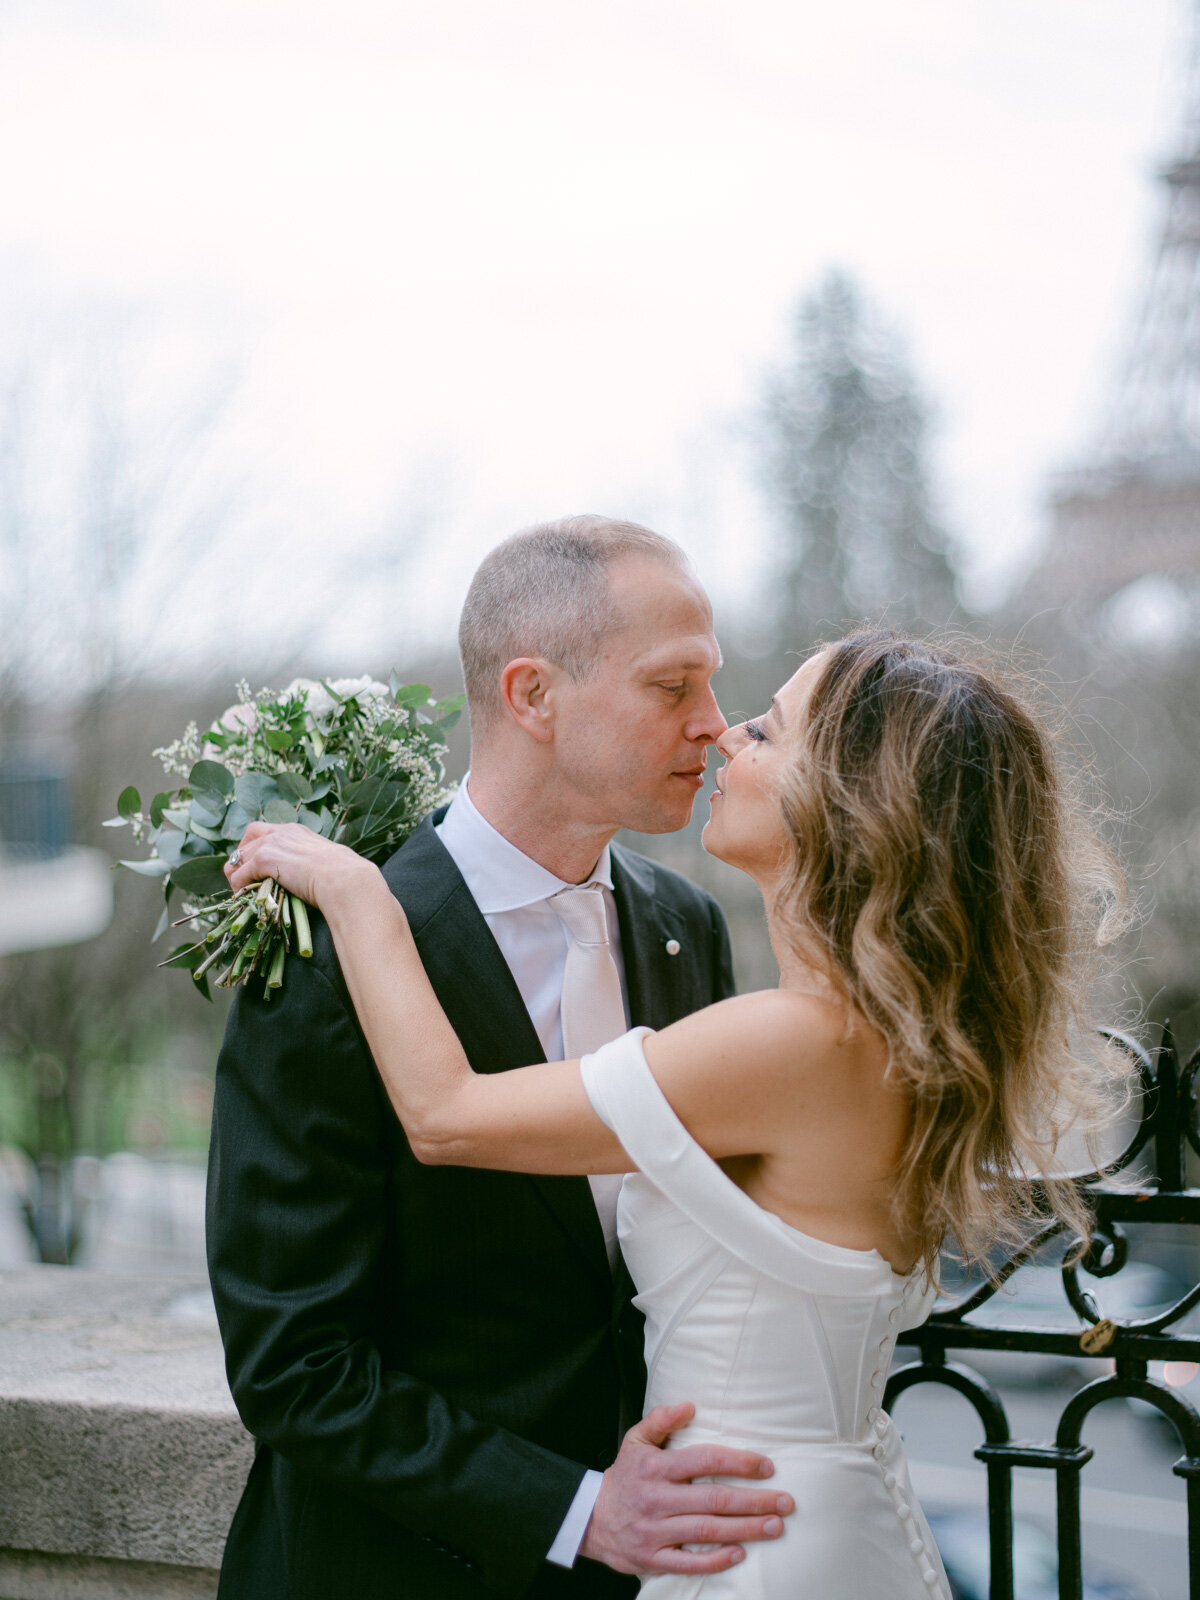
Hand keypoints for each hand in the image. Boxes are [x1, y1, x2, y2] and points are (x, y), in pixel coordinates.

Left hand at [224, 821, 378, 911]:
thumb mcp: (325, 861)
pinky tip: (247, 897)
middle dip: (239, 860)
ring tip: (242, 891)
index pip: (263, 831)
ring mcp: (271, 844)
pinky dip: (239, 886)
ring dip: (237, 875)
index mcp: (296, 831)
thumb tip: (313, 877)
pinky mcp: (264, 859)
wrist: (344, 879)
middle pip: (246, 841)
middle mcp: (281, 832)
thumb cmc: (343, 876)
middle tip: (242, 879)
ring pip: (238, 858)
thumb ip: (311, 862)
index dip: (254, 847)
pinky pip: (239, 875)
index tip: (255, 865)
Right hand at [579, 1402, 792, 1576]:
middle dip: (754, 1501)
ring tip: (775, 1527)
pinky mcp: (653, 1558)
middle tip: (786, 1502)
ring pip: (707, 1532)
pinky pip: (689, 1563)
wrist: (590, 1518)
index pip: (705, 1461)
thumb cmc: (624, 1477)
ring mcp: (656, 1531)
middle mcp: (658, 1498)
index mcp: (657, 1467)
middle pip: (714, 1500)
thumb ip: (661, 1419)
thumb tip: (690, 1405)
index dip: (739, 1462)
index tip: (767, 1466)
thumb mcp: (635, 1440)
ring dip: (745, 1529)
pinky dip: (716, 1560)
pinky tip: (741, 1554)